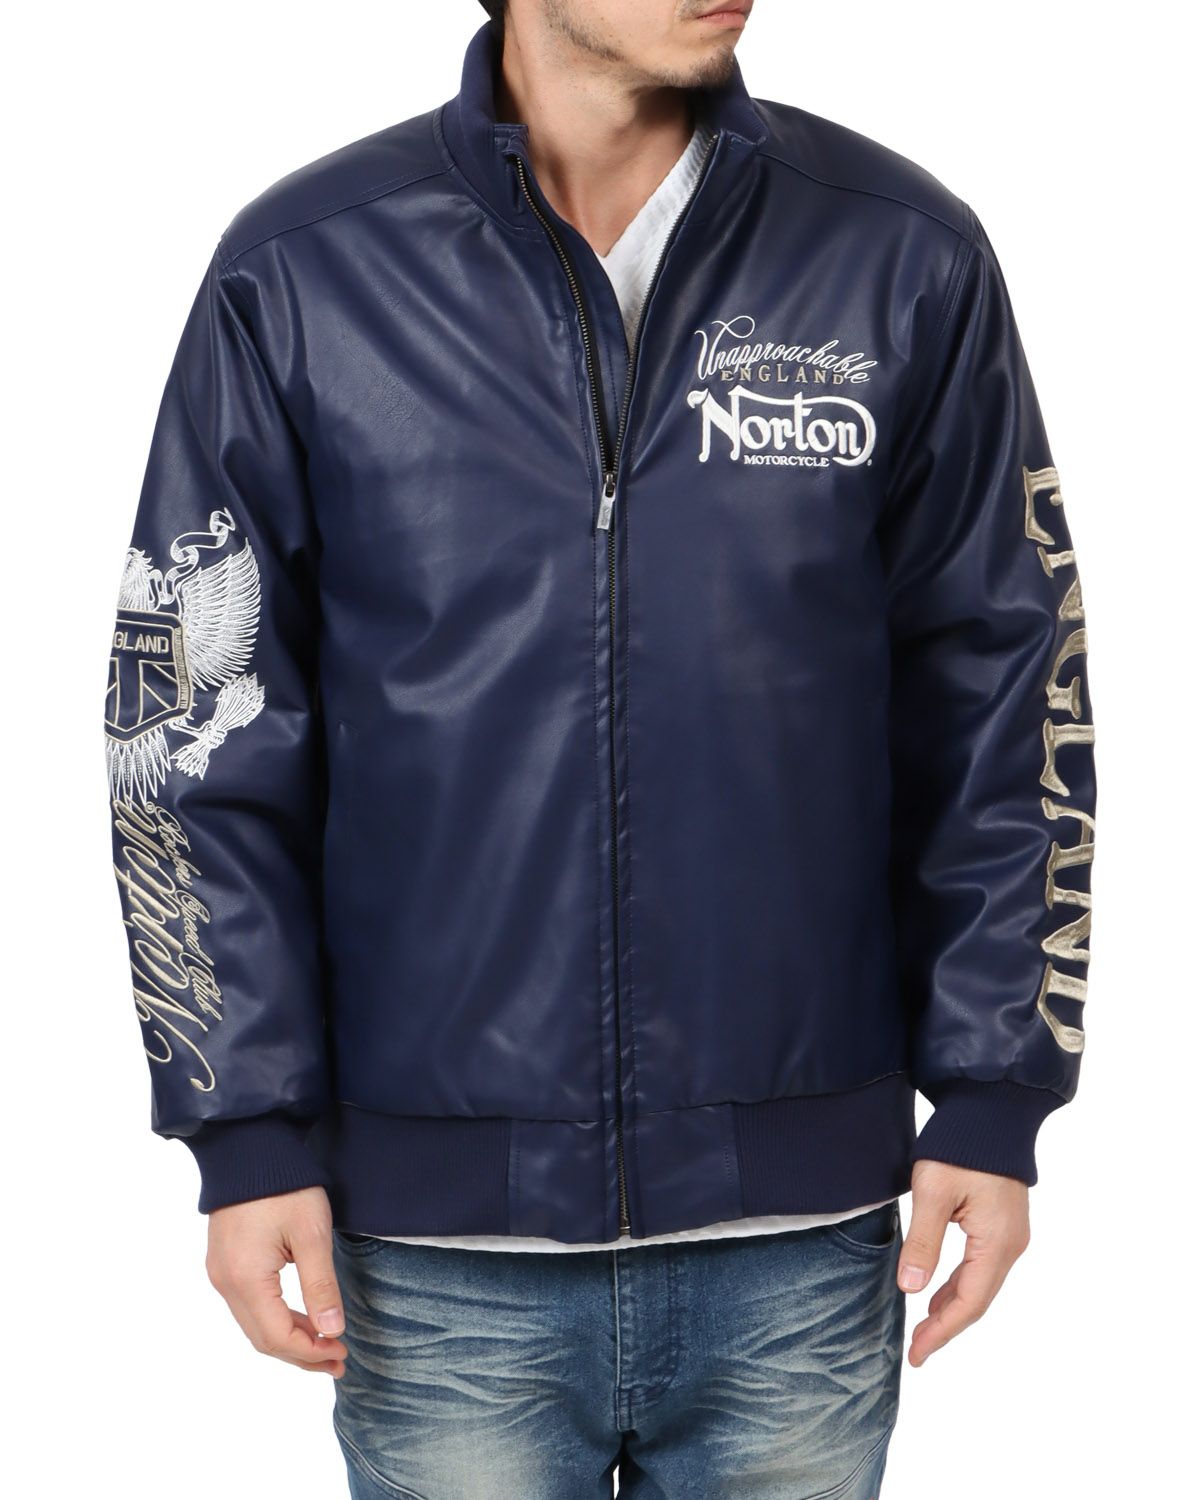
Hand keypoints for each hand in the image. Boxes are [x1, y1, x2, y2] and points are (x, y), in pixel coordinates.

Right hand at [205, 1185, 348, 1376]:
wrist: (249, 1147)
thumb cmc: (284, 1185)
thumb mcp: (311, 1233)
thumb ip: (320, 1285)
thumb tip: (331, 1330)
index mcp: (245, 1279)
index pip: (277, 1337)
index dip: (310, 1352)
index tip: (342, 1353)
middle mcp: (225, 1283)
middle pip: (263, 1338)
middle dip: (302, 1354)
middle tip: (339, 1360)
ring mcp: (220, 1273)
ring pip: (255, 1325)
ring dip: (289, 1339)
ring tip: (325, 1346)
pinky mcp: (225, 1262)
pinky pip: (249, 1306)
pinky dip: (276, 1320)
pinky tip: (302, 1319)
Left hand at [897, 1159, 1030, 1366]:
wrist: (991, 1109)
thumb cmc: (960, 1147)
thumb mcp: (933, 1193)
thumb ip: (923, 1242)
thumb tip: (911, 1289)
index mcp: (996, 1242)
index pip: (969, 1302)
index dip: (942, 1331)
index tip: (917, 1354)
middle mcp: (1011, 1244)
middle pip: (978, 1299)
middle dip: (946, 1326)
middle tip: (916, 1348)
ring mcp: (1010, 1234)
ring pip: (981, 1283)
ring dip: (953, 1305)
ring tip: (924, 1326)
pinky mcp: (1003, 1222)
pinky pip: (983, 1266)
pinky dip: (961, 1284)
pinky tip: (941, 1290)